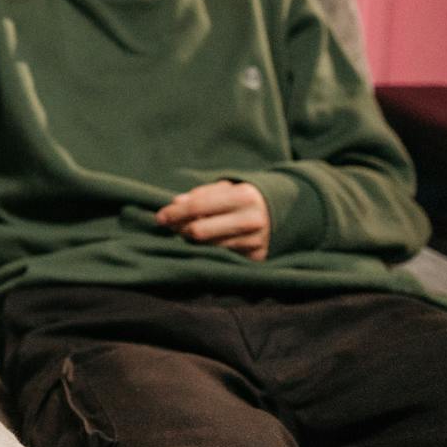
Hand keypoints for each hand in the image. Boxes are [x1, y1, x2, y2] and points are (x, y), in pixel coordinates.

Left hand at [156, 180, 270, 260]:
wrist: (286, 213)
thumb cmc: (245, 199)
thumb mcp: (227, 188)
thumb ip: (201, 194)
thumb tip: (175, 203)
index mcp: (243, 197)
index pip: (198, 207)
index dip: (174, 213)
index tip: (160, 217)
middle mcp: (251, 220)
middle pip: (199, 231)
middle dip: (179, 229)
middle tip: (170, 227)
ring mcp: (255, 242)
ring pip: (208, 247)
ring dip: (192, 242)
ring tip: (187, 233)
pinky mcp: (256, 258)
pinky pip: (222, 257)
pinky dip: (209, 251)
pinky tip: (204, 244)